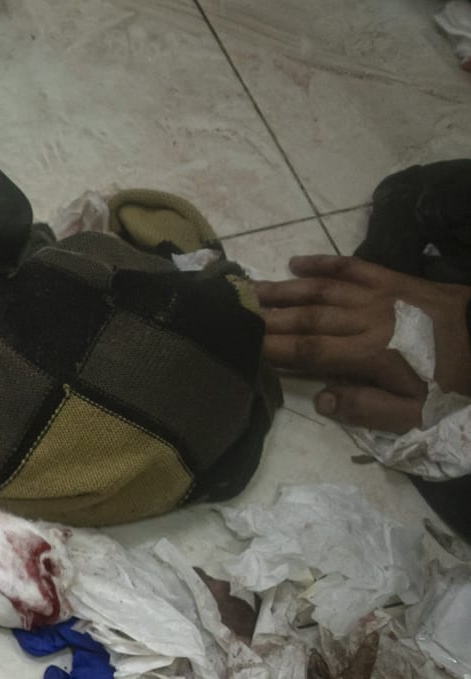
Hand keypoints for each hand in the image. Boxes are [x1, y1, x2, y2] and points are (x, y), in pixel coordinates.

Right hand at [256, 254, 470, 432]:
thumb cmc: (452, 385)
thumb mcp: (416, 415)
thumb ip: (367, 411)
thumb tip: (321, 400)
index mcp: (371, 355)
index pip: (308, 351)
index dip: (271, 349)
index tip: (240, 347)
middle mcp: (369, 320)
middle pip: (307, 318)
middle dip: (266, 318)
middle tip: (230, 316)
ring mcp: (382, 294)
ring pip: (323, 289)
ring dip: (284, 289)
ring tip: (250, 291)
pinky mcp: (396, 279)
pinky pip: (354, 265)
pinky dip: (324, 261)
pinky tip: (297, 261)